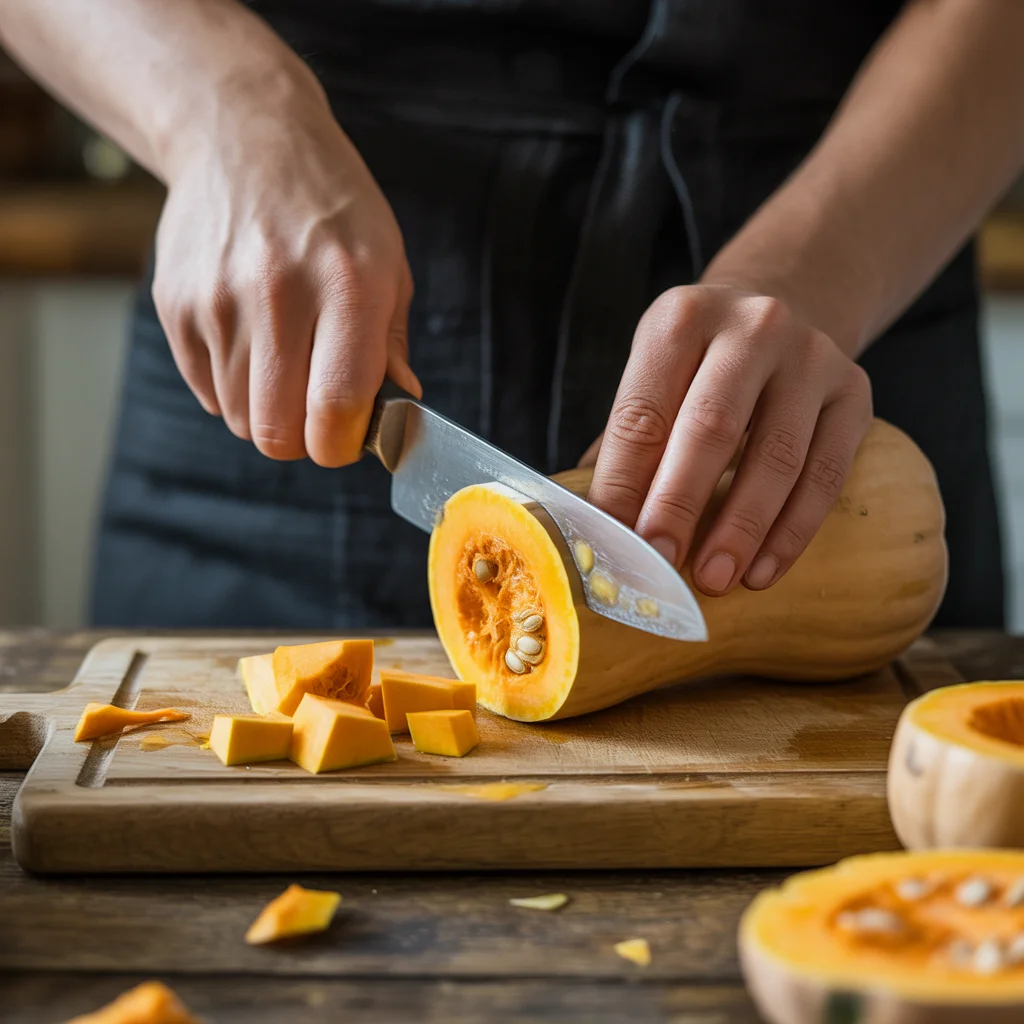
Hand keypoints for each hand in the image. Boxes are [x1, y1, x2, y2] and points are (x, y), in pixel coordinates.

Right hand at [152, 76, 419, 465]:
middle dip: (302, 440)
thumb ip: (391, 342)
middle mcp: (278, 293)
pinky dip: (233, 387)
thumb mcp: (388, 261)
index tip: (347, 437)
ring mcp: (218, 300)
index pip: (335, 408)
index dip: (341, 444)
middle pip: (277, 431)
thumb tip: (398, 406)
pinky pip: (207, 391)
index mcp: (348, 286)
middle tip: (316, 412)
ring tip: (285, 363)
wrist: (244, 137)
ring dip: (267, 411)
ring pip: (240, 418)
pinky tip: (252, 342)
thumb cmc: (331, 207)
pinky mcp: (176, 305)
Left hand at [585, 284, 872, 594]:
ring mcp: (810, 356)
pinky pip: (826, 472)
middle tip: (661, 563)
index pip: (643, 413)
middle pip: (711, 427)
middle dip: (679, 504)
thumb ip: (628, 444)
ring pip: (777, 455)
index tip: (613, 542)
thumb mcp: (655, 376)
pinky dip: (792, 530)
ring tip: (714, 579)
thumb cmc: (698, 363)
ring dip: (741, 529)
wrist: (783, 305)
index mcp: (681, 320)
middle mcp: (751, 328)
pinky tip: (763, 569)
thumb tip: (596, 529)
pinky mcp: (854, 391)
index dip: (623, 483)